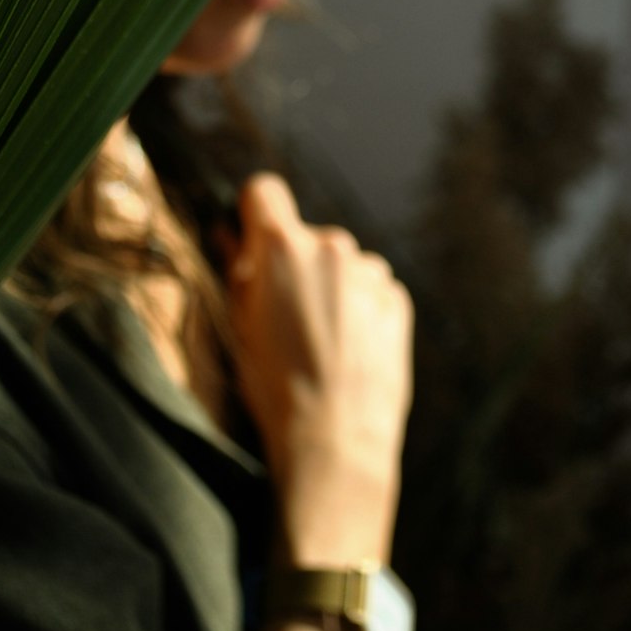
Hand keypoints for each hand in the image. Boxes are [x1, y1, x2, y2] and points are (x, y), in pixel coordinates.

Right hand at [224, 174, 412, 569]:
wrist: (336, 439)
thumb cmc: (275, 388)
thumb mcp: (239, 328)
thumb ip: (238, 272)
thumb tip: (233, 237)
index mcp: (283, 246)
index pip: (263, 191)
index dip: (254, 213)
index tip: (251, 240)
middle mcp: (331, 246)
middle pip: (305, 237)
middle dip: (293, 266)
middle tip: (284, 318)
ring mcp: (370, 272)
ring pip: (341, 265)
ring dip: (331, 288)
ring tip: (321, 343)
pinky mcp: (397, 299)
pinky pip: (371, 289)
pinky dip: (359, 309)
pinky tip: (349, 350)